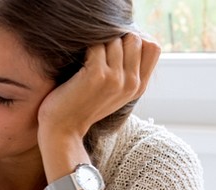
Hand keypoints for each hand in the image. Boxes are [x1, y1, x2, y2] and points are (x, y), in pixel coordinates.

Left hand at [37, 32, 160, 140]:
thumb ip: (127, 70)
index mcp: (139, 87)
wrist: (62, 129)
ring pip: (114, 40)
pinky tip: (78, 66)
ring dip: (98, 45)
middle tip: (98, 53)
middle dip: (116, 39)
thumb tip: (131, 35)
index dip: (135, 40)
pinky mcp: (97, 74)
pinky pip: (96, 45)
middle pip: (135, 38)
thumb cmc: (83, 105)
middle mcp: (132, 83)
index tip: (116, 46)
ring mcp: (116, 79)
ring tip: (86, 62)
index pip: (153, 47)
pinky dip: (85, 49)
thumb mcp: (114, 91)